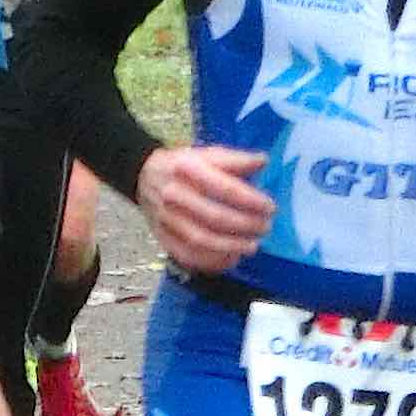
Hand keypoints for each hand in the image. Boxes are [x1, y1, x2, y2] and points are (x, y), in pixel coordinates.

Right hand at [138, 143, 273, 272]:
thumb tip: (263, 161)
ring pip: (201, 240)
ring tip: (252, 246)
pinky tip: (231, 258)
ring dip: (231, 247)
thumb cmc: (184, 166)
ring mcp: (166, 219)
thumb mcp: (207, 154)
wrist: (145, 177)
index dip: (251, 201)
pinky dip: (212, 261)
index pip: (224, 188)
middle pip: (214, 216)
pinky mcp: (162, 238)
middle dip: (245, 225)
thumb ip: (235, 160)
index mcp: (187, 169)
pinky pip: (188, 256)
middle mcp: (174, 195)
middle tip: (265, 227)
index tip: (270, 207)